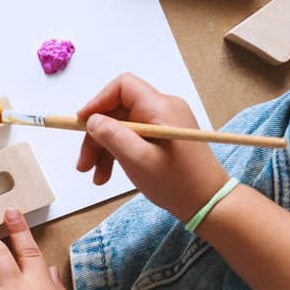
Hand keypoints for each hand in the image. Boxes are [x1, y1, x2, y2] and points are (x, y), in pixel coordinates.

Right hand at [76, 73, 228, 221]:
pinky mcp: (163, 137)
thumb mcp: (138, 160)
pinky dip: (117, 154)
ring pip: (121, 127)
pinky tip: (107, 175)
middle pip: (117, 111)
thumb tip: (92, 120)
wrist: (208, 203)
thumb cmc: (177, 182)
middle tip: (83, 164)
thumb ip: (112, 135)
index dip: (98, 102)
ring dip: (103, 149)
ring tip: (95, 176)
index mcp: (161, 108)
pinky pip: (132, 138)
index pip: (122, 87)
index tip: (81, 124)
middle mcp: (163, 109)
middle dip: (96, 135)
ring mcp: (164, 124)